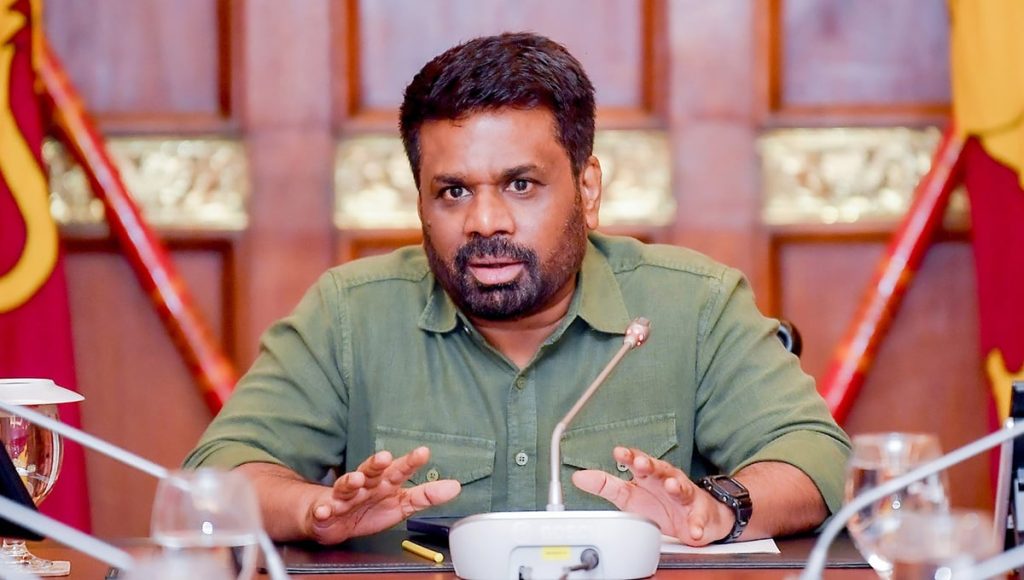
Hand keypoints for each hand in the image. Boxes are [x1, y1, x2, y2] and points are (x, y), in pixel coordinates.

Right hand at [305, 446, 460, 543]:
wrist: (335, 520)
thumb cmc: (370, 507)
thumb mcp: (401, 504)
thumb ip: (426, 495)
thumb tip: (455, 487)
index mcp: (384, 482)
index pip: (399, 470)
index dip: (410, 462)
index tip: (423, 453)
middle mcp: (364, 485)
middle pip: (371, 471)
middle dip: (376, 464)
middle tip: (384, 458)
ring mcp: (344, 497)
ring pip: (346, 486)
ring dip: (350, 481)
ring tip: (357, 479)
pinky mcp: (325, 511)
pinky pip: (323, 510)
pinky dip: (323, 510)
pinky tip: (325, 509)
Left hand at [571, 446, 734, 545]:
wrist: (696, 516)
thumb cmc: (660, 501)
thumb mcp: (630, 494)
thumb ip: (605, 485)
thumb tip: (579, 477)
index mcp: (649, 476)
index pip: (638, 462)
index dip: (629, 456)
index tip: (618, 452)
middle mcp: (668, 480)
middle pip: (660, 469)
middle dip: (651, 465)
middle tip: (641, 463)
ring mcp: (685, 497)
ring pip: (682, 489)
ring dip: (676, 487)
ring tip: (670, 486)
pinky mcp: (699, 516)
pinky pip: (699, 521)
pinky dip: (697, 525)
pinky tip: (694, 530)